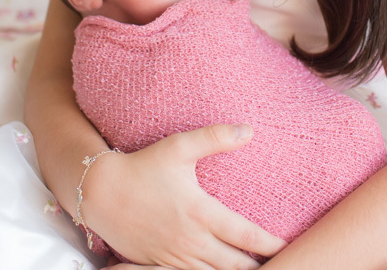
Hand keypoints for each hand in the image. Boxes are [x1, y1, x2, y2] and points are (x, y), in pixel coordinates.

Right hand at [81, 124, 285, 269]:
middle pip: (235, 265)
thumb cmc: (142, 166)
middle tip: (279, 262)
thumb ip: (214, 137)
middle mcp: (190, 240)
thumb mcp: (178, 146)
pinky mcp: (159, 265)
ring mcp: (173, 257)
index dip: (270, 244)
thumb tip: (249, 130)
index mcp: (200, 212)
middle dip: (257, 266)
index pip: (245, 236)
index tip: (287, 245)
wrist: (99, 192)